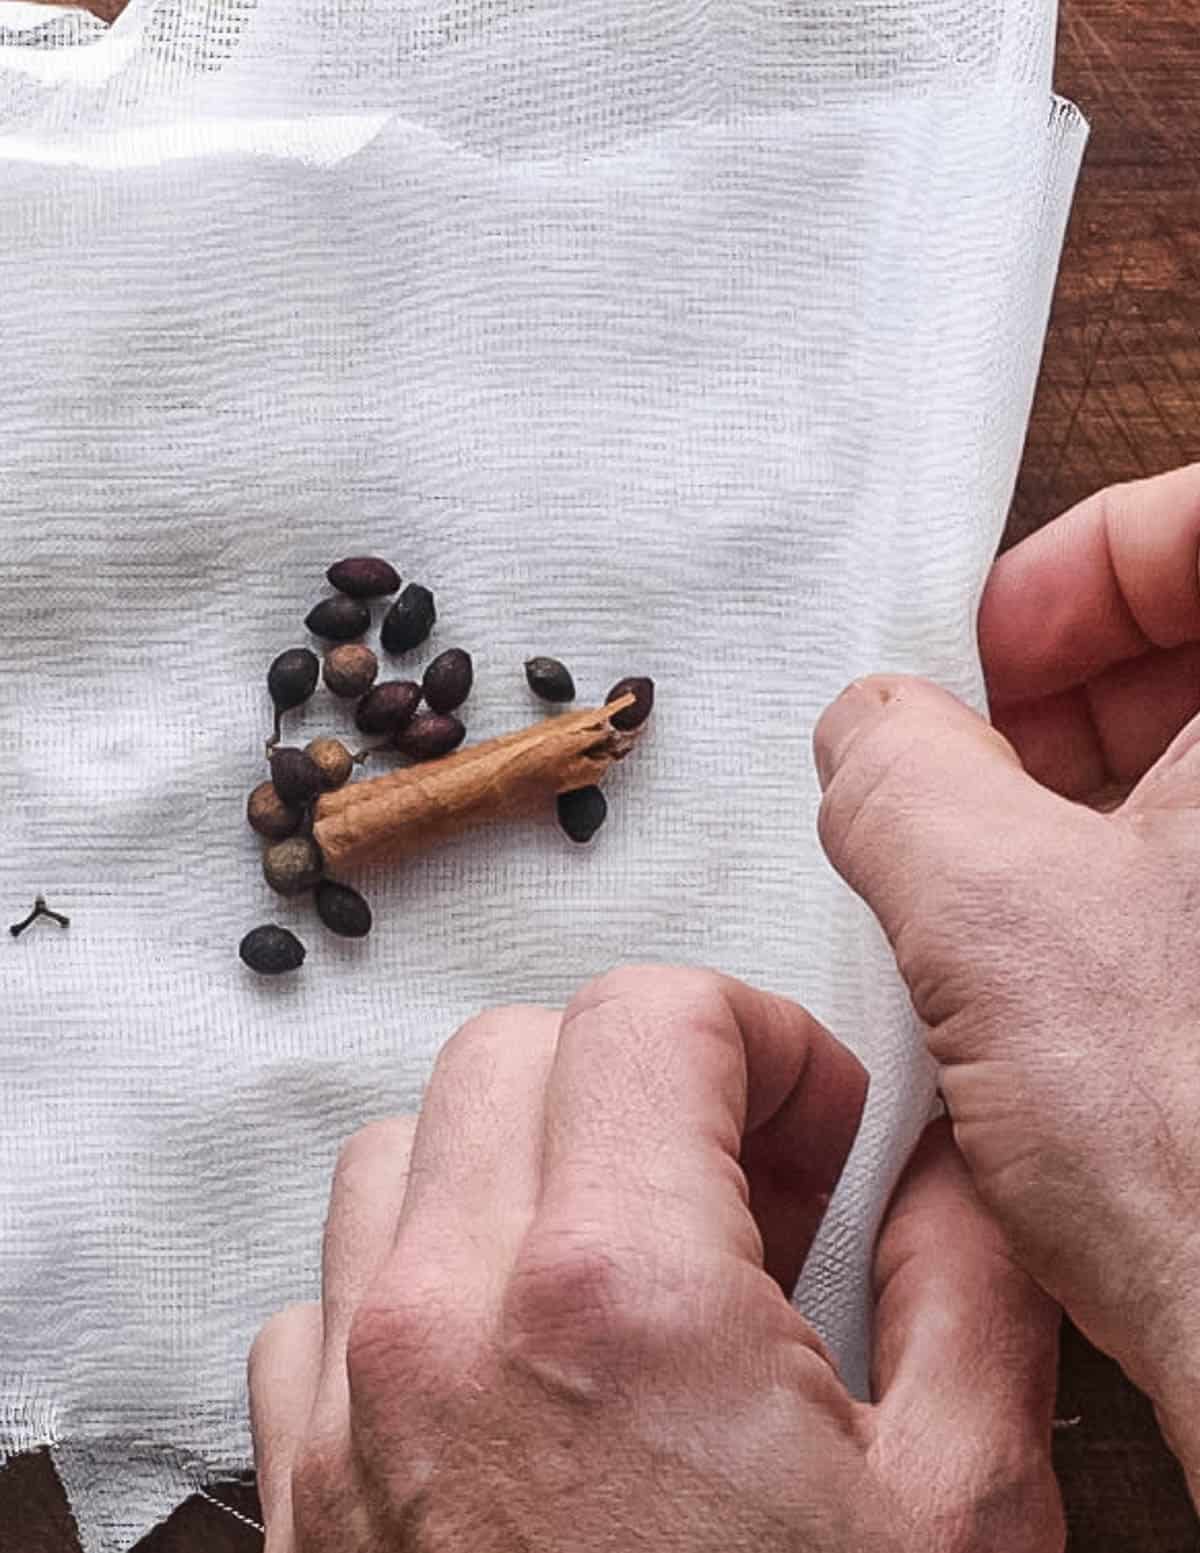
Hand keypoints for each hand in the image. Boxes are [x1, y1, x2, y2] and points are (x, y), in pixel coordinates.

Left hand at [248, 969, 1061, 1551]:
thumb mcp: (963, 1515)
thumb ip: (967, 1280)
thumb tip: (937, 1163)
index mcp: (620, 1297)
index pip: (647, 1012)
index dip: (759, 1039)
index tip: (809, 1124)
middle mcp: (447, 1325)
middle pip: (514, 1050)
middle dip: (643, 1080)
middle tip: (737, 1188)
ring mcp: (351, 1411)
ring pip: (400, 1153)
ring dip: (523, 1166)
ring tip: (629, 1267)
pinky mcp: (306, 1497)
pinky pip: (326, 1301)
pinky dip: (421, 1287)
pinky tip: (521, 1371)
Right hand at [815, 465, 1199, 1500]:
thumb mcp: (993, 918)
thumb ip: (894, 771)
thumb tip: (869, 726)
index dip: (1082, 563)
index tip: (992, 654)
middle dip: (1066, 694)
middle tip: (964, 775)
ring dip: (1085, 800)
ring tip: (991, 891)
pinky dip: (1132, 884)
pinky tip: (1059, 966)